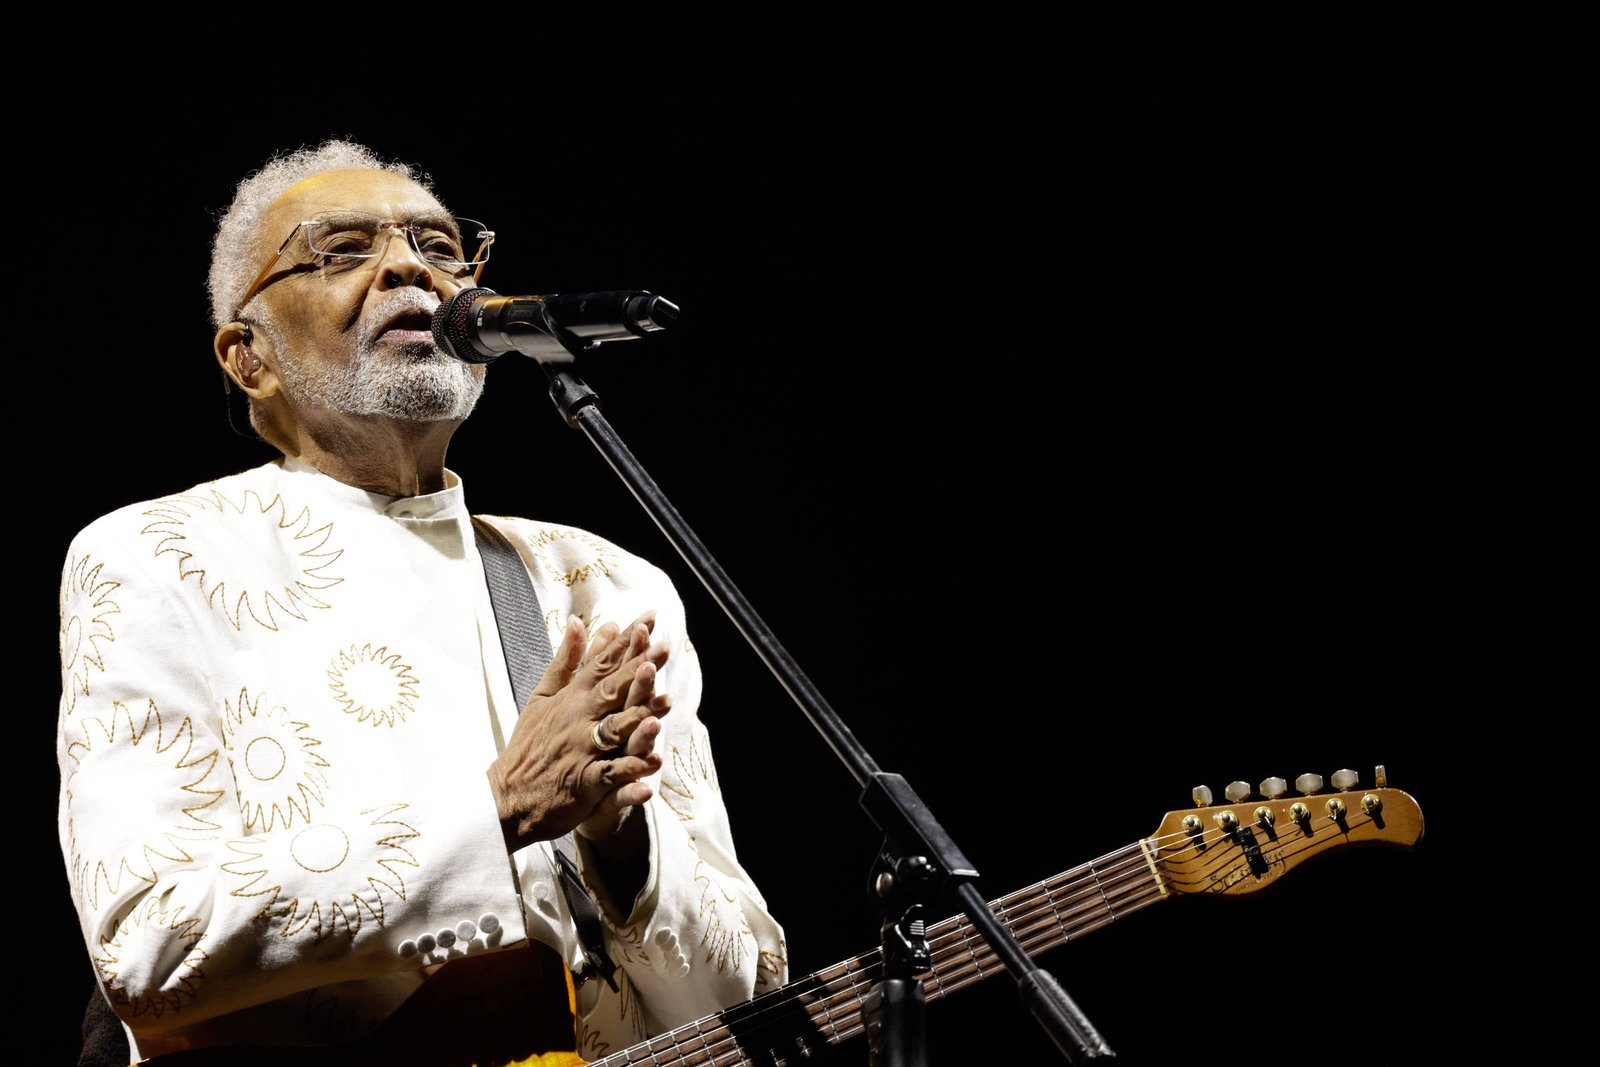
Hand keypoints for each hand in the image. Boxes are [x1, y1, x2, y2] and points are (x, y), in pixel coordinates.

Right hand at [487, 613, 671, 853]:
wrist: (509, 795)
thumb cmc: (529, 744)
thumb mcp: (542, 696)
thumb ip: (565, 661)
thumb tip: (578, 622)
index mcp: (571, 697)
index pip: (602, 662)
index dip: (627, 639)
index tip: (652, 617)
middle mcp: (578, 719)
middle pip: (613, 688)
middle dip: (640, 667)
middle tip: (665, 647)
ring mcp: (583, 750)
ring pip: (616, 728)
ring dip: (641, 715)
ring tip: (667, 702)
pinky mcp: (585, 782)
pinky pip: (611, 775)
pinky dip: (631, 771)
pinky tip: (652, 765)